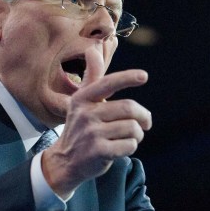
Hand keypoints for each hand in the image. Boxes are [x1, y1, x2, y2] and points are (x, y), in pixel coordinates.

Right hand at [42, 45, 152, 197]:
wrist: (64, 161)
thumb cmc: (80, 127)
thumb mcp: (82, 102)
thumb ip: (92, 77)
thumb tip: (92, 49)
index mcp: (83, 98)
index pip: (109, 83)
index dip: (127, 78)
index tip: (144, 76)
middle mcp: (85, 114)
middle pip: (130, 108)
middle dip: (144, 117)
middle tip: (145, 123)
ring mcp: (91, 133)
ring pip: (132, 128)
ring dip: (137, 135)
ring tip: (129, 138)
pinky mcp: (98, 151)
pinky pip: (130, 145)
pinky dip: (131, 147)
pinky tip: (121, 149)